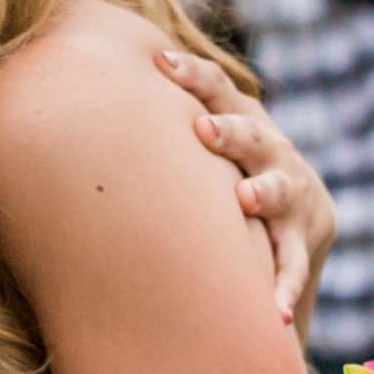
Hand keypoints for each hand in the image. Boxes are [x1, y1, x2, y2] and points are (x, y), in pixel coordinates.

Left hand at [154, 49, 334, 338]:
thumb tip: (71, 99)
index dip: (192, 74)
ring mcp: (292, 195)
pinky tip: (273, 311)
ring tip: (245, 199)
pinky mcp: (302, 242)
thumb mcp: (206, 146)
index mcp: (244, 121)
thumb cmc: (225, 177)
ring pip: (279, 190)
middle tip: (201, 129)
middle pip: (251, 135)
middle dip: (228, 131)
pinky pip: (292, 265)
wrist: (296, 225)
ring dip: (263, 192)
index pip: (219, 90)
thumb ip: (163, 126)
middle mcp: (272, 151)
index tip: (160, 62)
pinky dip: (283, 287)